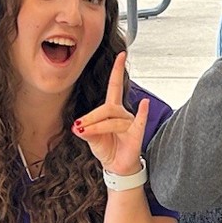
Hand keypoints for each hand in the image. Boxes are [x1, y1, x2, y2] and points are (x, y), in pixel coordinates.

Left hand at [72, 53, 147, 176]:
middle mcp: (123, 114)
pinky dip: (143, 113)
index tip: (121, 54)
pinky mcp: (137, 135)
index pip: (115, 87)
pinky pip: (139, 122)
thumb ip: (86, 131)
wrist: (116, 168)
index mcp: (112, 110)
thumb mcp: (92, 139)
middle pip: (107, 108)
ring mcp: (131, 124)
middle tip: (78, 126)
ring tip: (85, 132)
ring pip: (113, 120)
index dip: (117, 71)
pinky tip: (144, 105)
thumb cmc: (107, 149)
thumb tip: (77, 128)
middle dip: (91, 117)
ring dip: (97, 126)